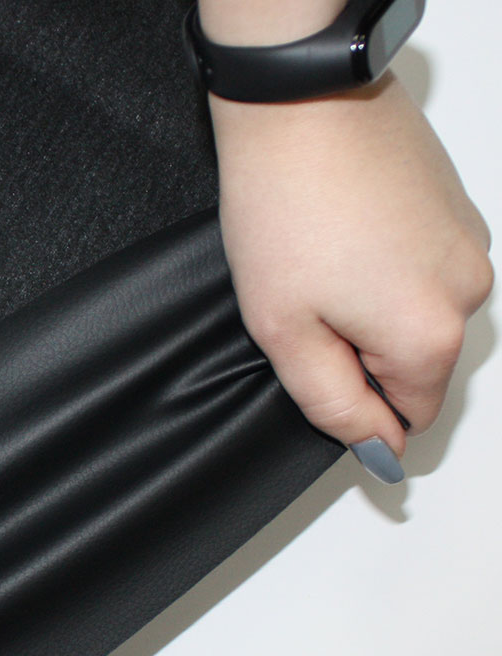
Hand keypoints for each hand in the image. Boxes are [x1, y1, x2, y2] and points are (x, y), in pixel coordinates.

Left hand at [208, 73, 492, 479]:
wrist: (299, 103)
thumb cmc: (285, 208)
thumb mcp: (288, 334)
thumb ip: (336, 405)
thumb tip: (380, 450)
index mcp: (432, 334)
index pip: (410, 417)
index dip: (361, 411)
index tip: (320, 372)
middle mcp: (471, 290)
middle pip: (418, 368)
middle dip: (362, 357)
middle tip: (307, 311)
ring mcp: (470, 244)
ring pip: (419, 319)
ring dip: (372, 314)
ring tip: (321, 268)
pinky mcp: (457, 212)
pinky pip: (423, 273)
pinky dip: (385, 274)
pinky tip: (342, 242)